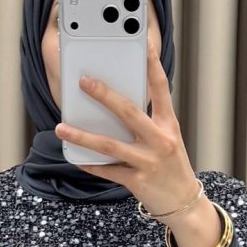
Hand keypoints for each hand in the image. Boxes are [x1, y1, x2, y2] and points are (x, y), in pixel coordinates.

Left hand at [55, 35, 199, 217]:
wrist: (184, 204)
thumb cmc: (172, 167)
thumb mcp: (167, 139)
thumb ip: (147, 122)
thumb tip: (114, 105)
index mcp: (168, 125)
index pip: (160, 88)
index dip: (152, 63)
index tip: (142, 42)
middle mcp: (160, 140)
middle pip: (129, 111)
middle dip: (104, 95)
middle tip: (84, 81)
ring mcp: (148, 161)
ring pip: (109, 144)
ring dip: (82, 135)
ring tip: (61, 127)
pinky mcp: (137, 181)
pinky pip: (107, 169)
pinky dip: (89, 163)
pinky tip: (74, 156)